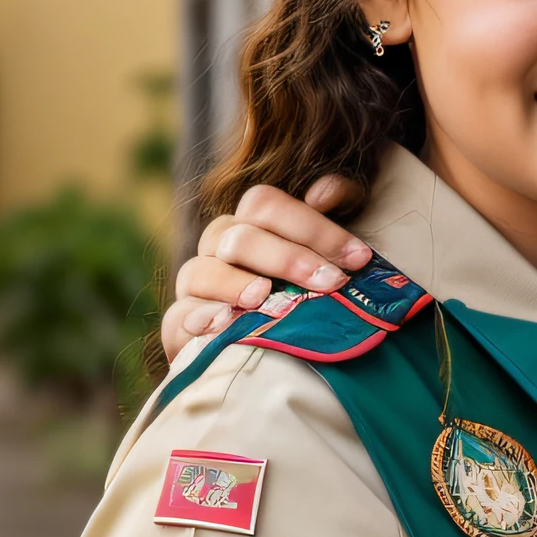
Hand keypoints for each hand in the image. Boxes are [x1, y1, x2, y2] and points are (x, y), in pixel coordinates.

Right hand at [158, 179, 368, 364]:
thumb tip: (323, 192)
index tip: (358, 257)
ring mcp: (195, 284)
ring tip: (264, 296)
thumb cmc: (301, 286)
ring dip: (236, 283)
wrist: (268, 344)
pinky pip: (178, 317)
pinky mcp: (180, 324)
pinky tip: (224, 323)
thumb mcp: (323, 247)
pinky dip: (199, 318)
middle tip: (330, 281)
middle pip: (241, 238)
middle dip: (288, 258)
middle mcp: (217, 246)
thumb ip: (332, 210)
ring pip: (203, 271)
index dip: (313, 227)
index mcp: (248, 222)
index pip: (267, 205)